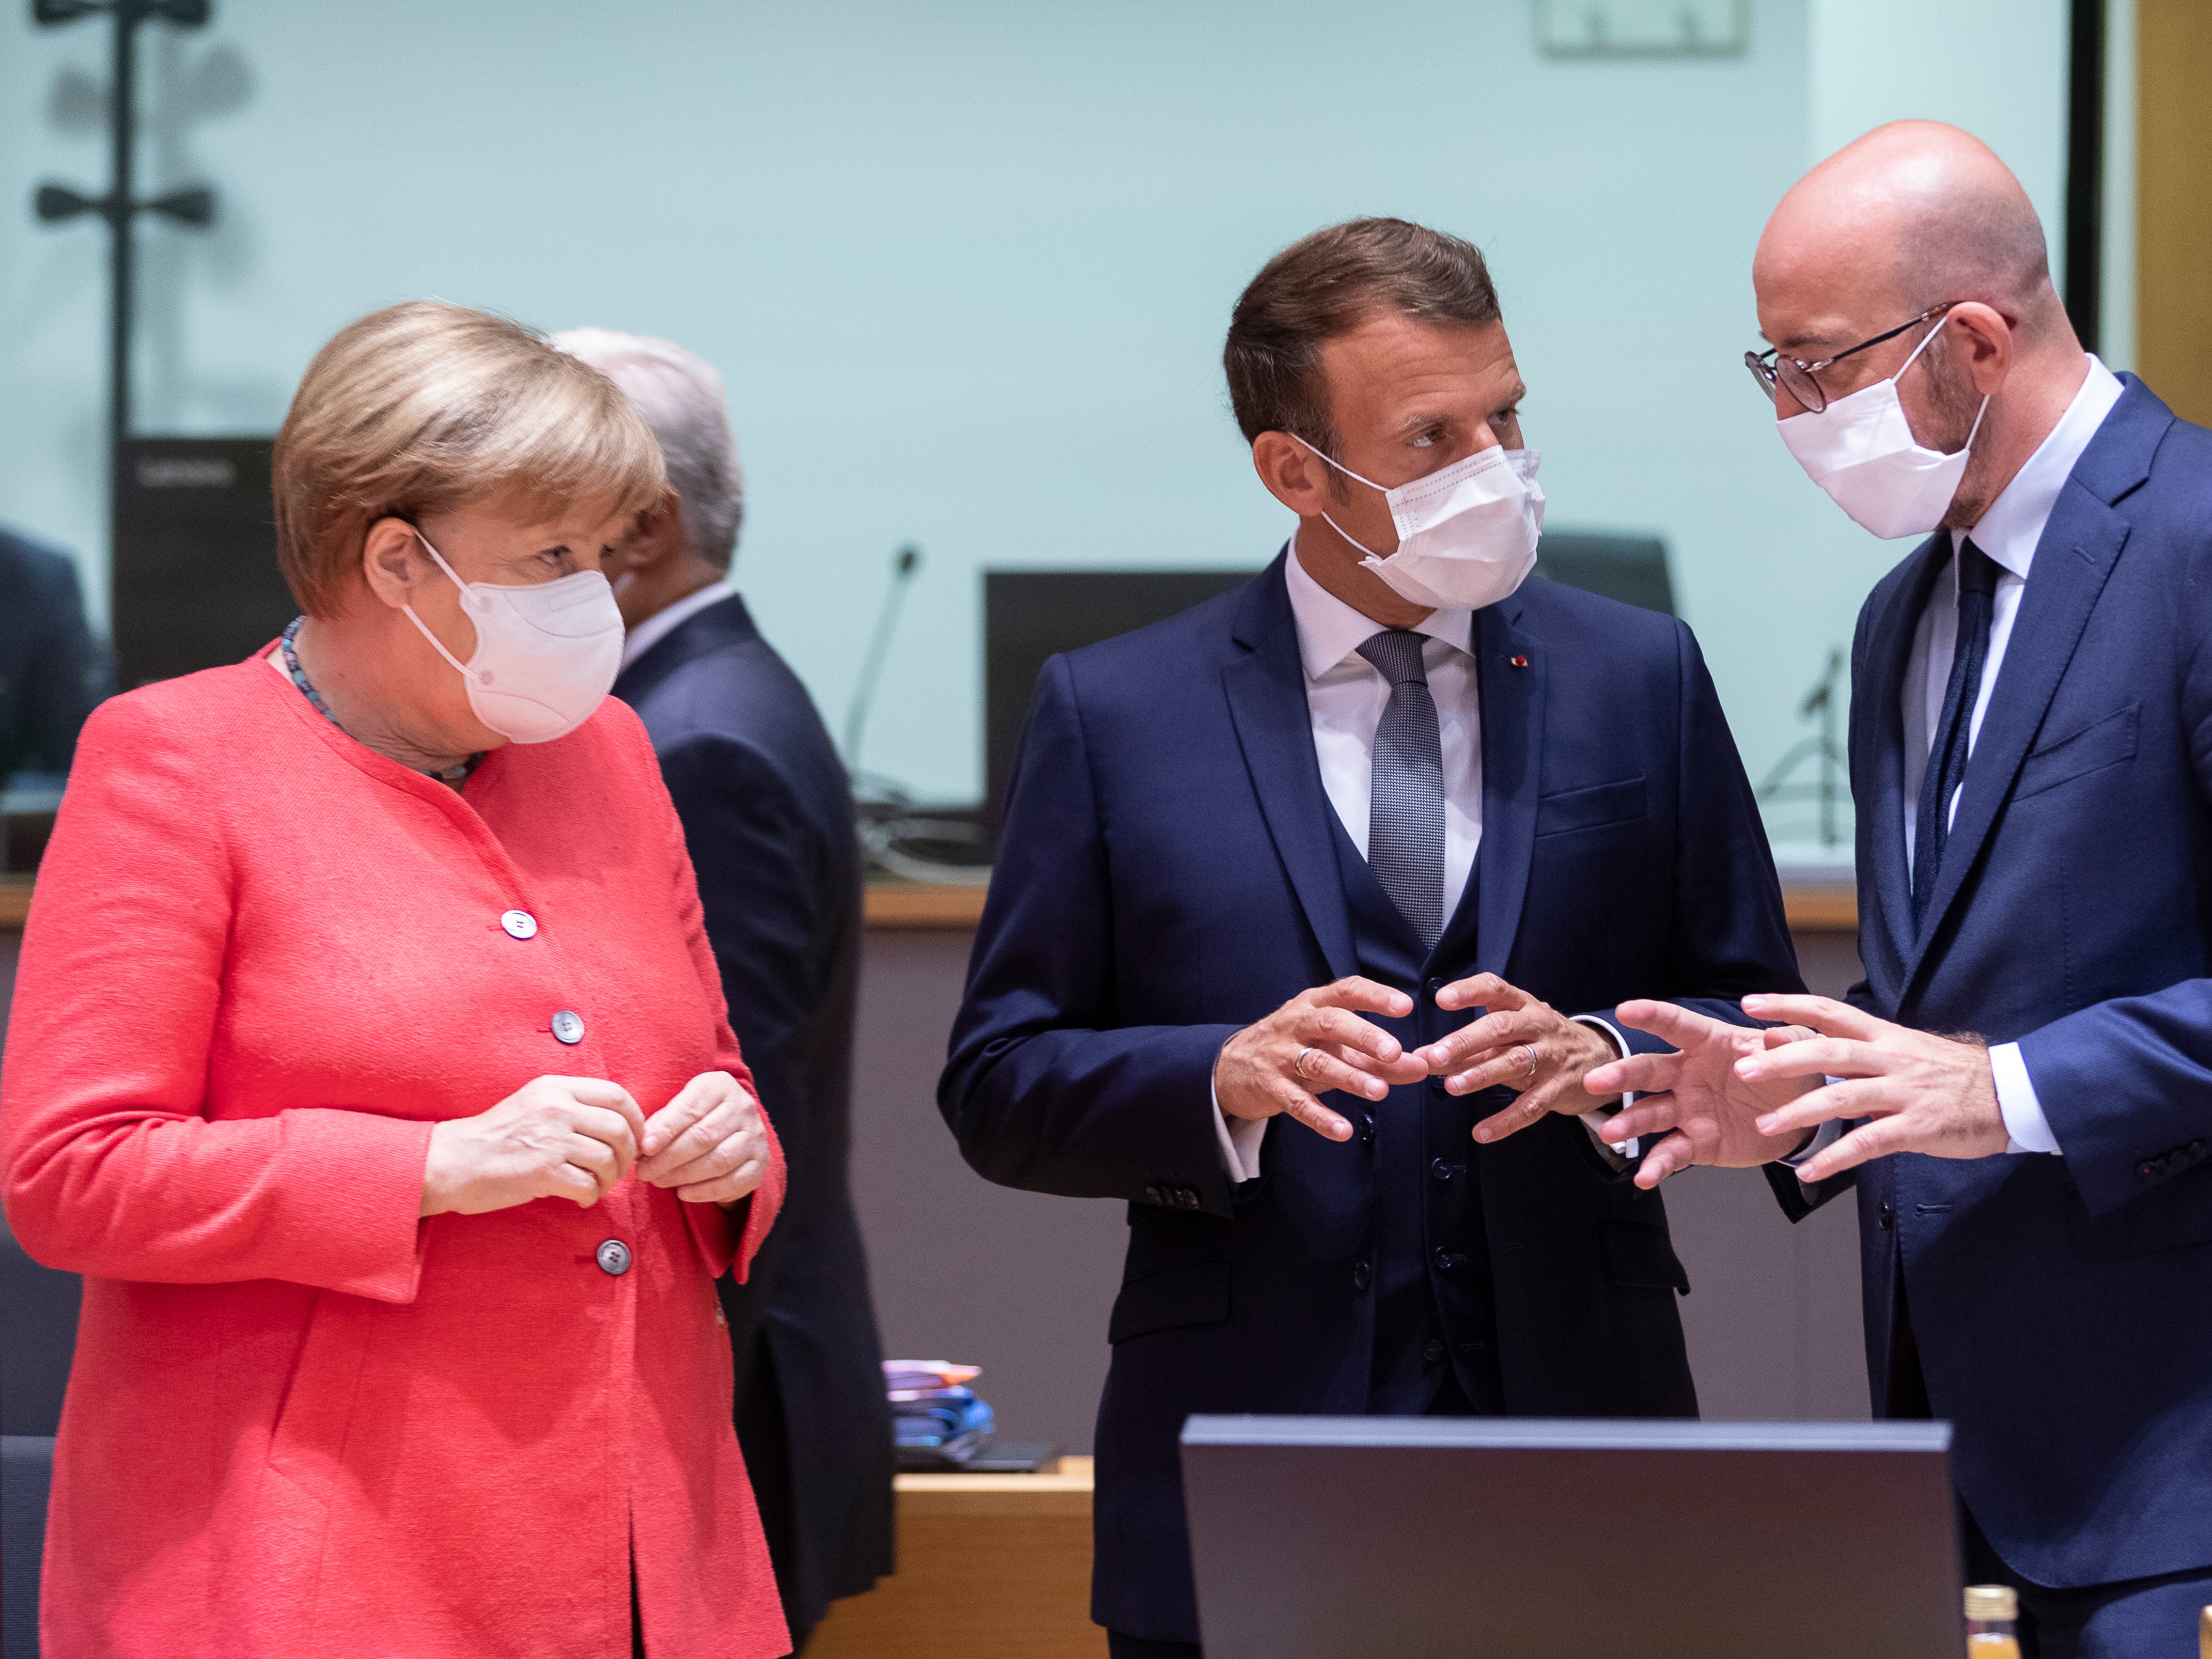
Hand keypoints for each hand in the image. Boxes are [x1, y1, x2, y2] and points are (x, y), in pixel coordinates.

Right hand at [421, 1075, 645, 1215]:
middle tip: (620, 1170)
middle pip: (619, 1128)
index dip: (636, 1120)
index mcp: (556, 1088)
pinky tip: (580, 1198)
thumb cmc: (495, 1137)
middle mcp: (556, 1108)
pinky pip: (587, 1185)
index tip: (636, 1139)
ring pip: (607, 1159)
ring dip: (609, 1179)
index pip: (617, 1095)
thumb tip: (618, 1125)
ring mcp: (550, 1139)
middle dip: (628, 1154)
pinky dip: (591, 1196)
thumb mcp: (533, 1104)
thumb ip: (572, 1107)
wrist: (451, 1161)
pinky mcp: (542, 1171)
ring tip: (597, 1186)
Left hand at [638, 1071, 772, 1204]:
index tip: (644, 1148)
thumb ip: (660, 1123)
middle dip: (669, 1157)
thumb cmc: (693, 1117)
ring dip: (683, 1175)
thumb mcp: (677, 1108)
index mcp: (720, 1086)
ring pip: (719, 1160)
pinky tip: (683, 1193)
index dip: (666, 1130)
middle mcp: (744, 1107)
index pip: (691, 1108)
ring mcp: (756, 1136)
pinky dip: (705, 1191)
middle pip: (704, 1136)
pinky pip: (734, 1181)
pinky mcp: (761, 1162)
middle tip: (644, 1171)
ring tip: (659, 1180)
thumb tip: (642, 1146)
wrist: (729, 1127)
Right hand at [1215, 977, 1429, 1141]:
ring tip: (1380, 1092)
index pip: (1347, 991)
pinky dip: (1320, 1117)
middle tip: (1394, 1051)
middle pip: (1330, 1022)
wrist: (1232, 1067)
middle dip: (1363, 1035)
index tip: (1405, 1006)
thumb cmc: (1294, 1049)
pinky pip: (1296, 1101)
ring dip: (1350, 1077)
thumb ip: (1378, 1058)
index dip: (1375, 996)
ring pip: (1317, 1062)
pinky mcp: (1269, 1086)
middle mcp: (1296, 1024)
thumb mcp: (1333, 1046)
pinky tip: (1343, 1131)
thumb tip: (1424, 1066)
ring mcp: (1280, 1054)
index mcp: (1314, 1004)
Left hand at [1411, 974, 1619, 1145]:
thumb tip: (1420, 1057)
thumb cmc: (1541, 1040)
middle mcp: (1538, 1026)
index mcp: (1522, 1005)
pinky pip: (1531, 1106)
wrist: (1600, 1058)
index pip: (1495, 989)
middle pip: (1501, 1028)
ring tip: (1451, 1086)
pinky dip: (1506, 1121)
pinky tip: (1481, 1133)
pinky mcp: (1559, 1089)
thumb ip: (1468, 1045)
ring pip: (1515, 1063)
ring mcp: (1551, 1057)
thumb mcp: (1511, 1033)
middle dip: (1466, 1041)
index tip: (1441, 998)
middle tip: (1435, 1055)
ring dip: (1481, 1074)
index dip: (1469, 991)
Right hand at [1587, 1003, 1821, 1188]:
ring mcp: (1688, 1110)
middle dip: (1621, 1076)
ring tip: (1611, 1132)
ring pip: (1651, 1114)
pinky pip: (1671, 1153)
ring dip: (1629, 1123)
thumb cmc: (1791, 1074)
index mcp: (1710, 1044)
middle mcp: (1689, 1075)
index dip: (1651, 1016)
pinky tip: (1644, 1177)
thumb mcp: (1799, 1050)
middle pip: (1649, 1071)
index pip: (1676, 1025)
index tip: (1625, 1010)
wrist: (1800, 1119)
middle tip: (1597, 1082)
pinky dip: (1656, 1166)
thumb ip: (1787, 1041)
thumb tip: (1774, 1034)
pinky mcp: (1696, 1142)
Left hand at [1731, 993, 2006, 1181]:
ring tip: (1765, 1124)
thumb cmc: (1950, 1073)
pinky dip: (1836, 1158)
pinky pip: (1868, 1143)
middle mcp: (1890, 1058)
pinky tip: (1809, 1170)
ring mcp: (1904, 1092)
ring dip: (1799, 1112)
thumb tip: (1808, 1046)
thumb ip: (1857, 1049)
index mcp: (1885, 1035)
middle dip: (1783, 1060)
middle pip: (1829, 1052)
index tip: (1751, 1004)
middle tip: (1743, 1068)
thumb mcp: (1903, 1049)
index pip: (1829, 1011)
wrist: (2012, 1092)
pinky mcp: (1918, 1127)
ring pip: (1843, 1096)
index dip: (1788, 1005)